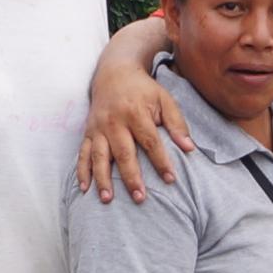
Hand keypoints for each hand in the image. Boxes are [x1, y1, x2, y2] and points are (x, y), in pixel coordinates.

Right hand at [74, 57, 193, 202]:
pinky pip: (82, 153)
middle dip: (131, 177)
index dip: (161, 161)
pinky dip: (82, 171)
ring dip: (102, 179)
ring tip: (108, 199)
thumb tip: (190, 148)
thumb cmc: (144, 90)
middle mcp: (114, 121)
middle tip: (140, 198)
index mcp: (135, 112)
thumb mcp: (164, 99)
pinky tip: (85, 188)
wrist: (114, 73)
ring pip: (99, 156)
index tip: (170, 179)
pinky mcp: (87, 132)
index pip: (150, 141)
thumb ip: (177, 123)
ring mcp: (98, 128)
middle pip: (123, 153)